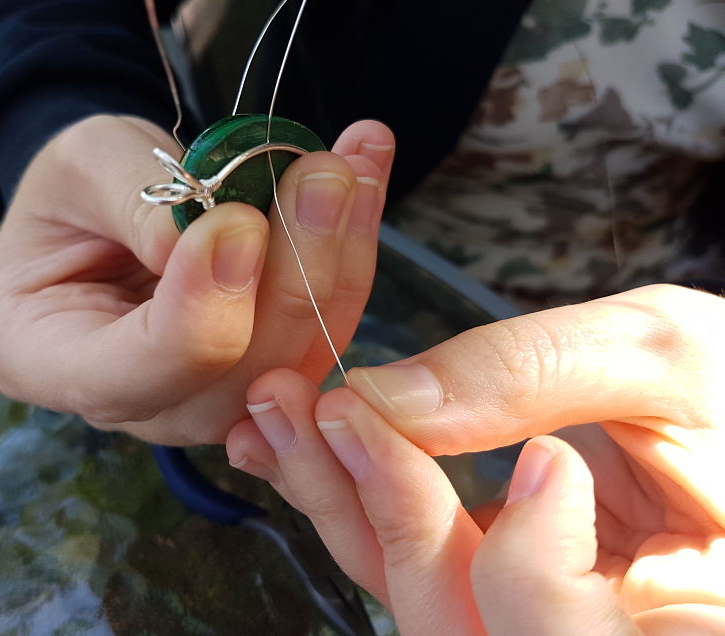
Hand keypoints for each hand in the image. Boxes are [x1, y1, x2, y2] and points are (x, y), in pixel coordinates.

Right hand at [0, 115, 393, 444]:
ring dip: (338, 255)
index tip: (236, 220)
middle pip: (233, 375)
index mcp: (51, 361)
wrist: (106, 213)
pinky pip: (322, 327)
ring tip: (355, 165)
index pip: (134, 372)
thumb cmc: (75, 193)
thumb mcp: (79, 165)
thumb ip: (132, 197)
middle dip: (293, 273)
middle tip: (326, 174)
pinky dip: (350, 251)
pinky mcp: (267, 370)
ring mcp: (210, 398)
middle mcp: (139, 403)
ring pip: (295, 357)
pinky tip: (365, 174)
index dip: (197, 308)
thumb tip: (215, 238)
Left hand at [228, 284, 724, 632]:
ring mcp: (539, 619)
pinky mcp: (500, 584)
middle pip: (452, 619)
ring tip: (282, 413)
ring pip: (415, 597)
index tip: (398, 417)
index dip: (468, 537)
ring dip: (339, 502)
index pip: (556, 631)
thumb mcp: (657, 356)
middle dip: (362, 506)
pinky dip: (356, 500)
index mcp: (683, 619)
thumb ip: (530, 375)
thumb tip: (387, 396)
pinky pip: (413, 563)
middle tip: (300, 406)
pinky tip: (315, 441)